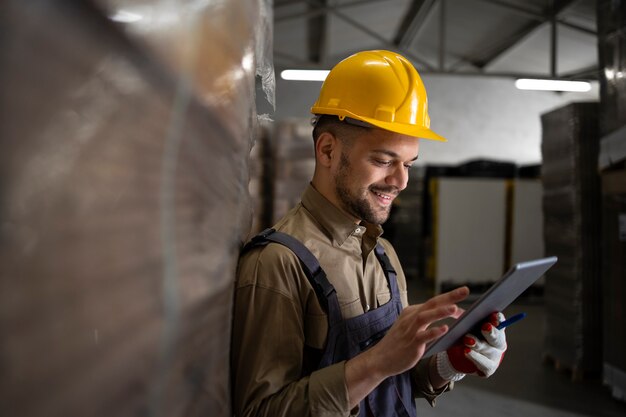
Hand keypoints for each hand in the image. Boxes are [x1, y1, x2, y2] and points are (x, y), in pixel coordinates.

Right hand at [345, 286, 468, 407]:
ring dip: (440, 312)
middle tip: (465, 290)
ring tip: (455, 308)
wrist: (380, 358)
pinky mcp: (411, 343)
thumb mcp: (411, 326)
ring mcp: (410, 330)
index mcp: (412, 312)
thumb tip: (447, 316)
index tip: (464, 303)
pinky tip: (445, 329)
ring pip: (425, 317)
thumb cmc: (398, 343)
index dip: (450, 300)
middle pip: (432, 303)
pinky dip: (434, 332)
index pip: (434, 303)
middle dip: (449, 296)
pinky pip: (423, 336)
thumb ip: (427, 321)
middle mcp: (411, 318)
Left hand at [436, 312, 506, 379]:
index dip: (498, 319)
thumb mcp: (470, 325)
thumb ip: (471, 318)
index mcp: (497, 329)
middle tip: (485, 327)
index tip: (493, 315)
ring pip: (487, 350)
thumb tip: (464, 310)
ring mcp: (494, 357)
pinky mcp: (488, 369)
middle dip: (491, 332)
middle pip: (497, 338)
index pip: (500, 323)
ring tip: (468, 339)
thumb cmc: (469, 334)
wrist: (464, 356)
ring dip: (478, 344)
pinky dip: (474, 357)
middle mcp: (499, 343)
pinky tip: (466, 351)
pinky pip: (482, 363)